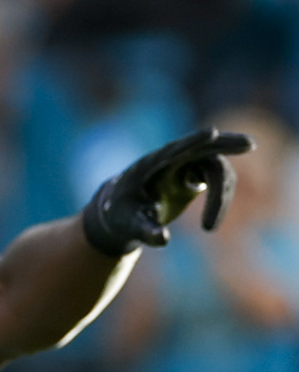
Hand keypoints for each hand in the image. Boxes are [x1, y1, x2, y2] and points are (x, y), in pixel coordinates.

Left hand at [84, 129, 253, 255]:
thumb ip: (145, 231)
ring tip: (208, 227)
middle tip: (250, 144)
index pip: (174, 149)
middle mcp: (172, 159)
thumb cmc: (121, 216)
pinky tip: (209, 222)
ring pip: (217, 170)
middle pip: (205, 147)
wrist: (124, 213)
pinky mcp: (197, 173)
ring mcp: (187, 164)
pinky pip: (218, 180)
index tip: (211, 132)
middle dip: (227, 145)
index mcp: (150, 165)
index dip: (193, 141)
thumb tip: (163, 239)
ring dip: (220, 198)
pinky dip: (220, 199)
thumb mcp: (129, 226)